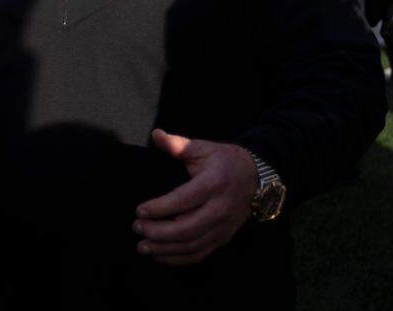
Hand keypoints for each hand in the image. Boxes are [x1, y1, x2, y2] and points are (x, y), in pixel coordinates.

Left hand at [133, 129, 256, 265]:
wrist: (256, 178)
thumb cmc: (224, 161)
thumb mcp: (203, 147)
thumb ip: (177, 144)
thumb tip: (155, 135)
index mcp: (213, 184)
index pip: (184, 200)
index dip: (160, 208)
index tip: (140, 210)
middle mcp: (220, 209)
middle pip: (187, 228)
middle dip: (159, 232)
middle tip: (137, 227)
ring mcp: (223, 226)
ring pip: (192, 245)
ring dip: (165, 249)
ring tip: (143, 246)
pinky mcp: (223, 237)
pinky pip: (200, 253)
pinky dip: (179, 258)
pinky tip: (160, 255)